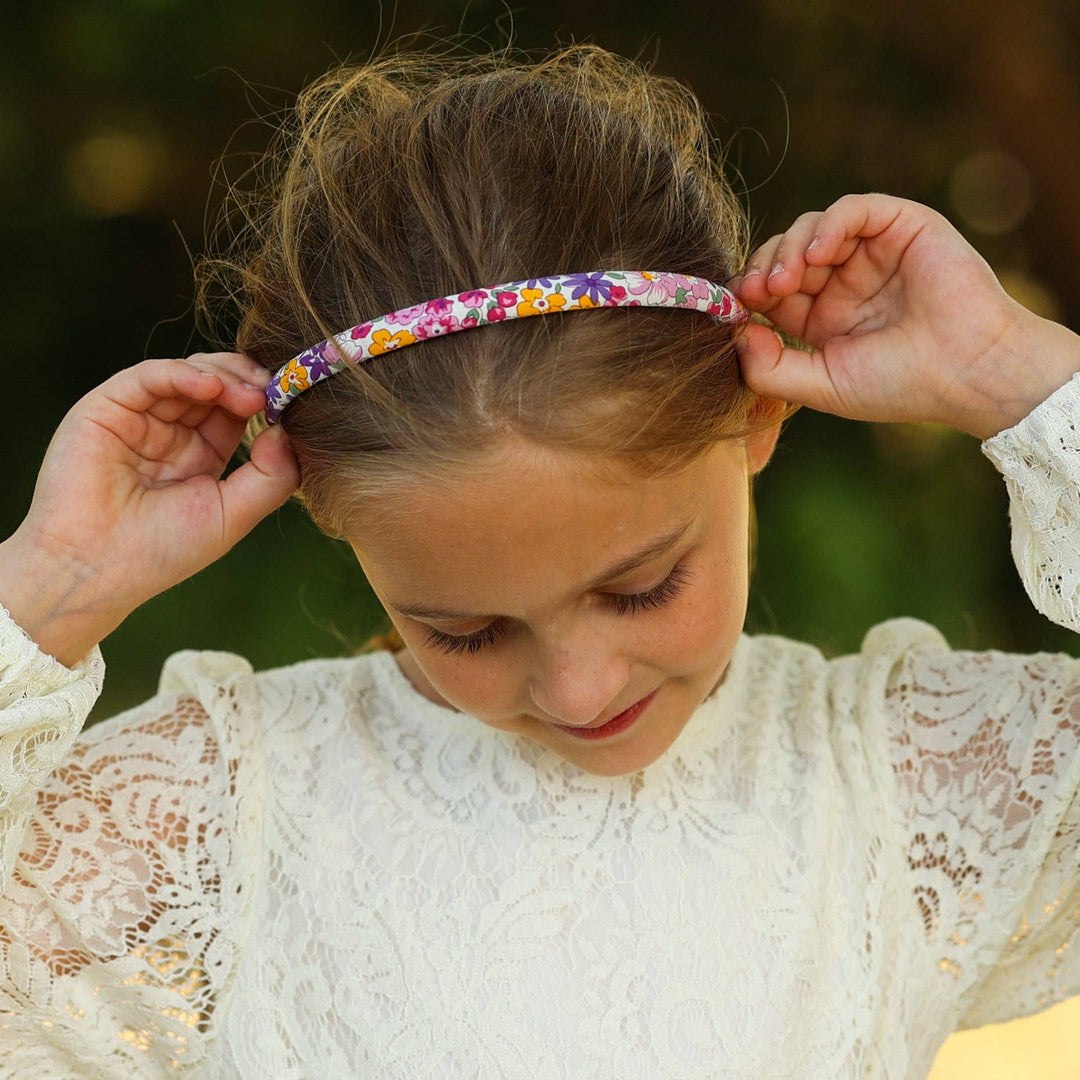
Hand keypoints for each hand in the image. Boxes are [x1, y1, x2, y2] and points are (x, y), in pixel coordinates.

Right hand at [11, 353, 298, 626]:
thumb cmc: (162, 550)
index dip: (264, 402)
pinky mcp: (107, 408)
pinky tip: (211, 386)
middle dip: (249, 382)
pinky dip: (182, 374)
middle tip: (274, 391)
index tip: (291, 403)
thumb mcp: (233, 515)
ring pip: (187, 373)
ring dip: (225, 376)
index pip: (236, 411)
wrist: (96, 568)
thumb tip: (287, 432)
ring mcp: (139, 418)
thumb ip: (271, 476)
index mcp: (200, 455)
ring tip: (250, 394)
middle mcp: (170, 432)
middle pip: (216, 384)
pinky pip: (148, 377)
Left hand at [730, 193, 1079, 438]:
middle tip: (756, 291)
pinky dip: (830, 224)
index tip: (735, 307)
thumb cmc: (899, 386)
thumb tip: (735, 332)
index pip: (770, 292)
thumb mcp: (821, 385)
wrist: (968, 373)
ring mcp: (871, 252)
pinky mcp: (901, 226)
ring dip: (790, 249)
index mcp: (822, 317)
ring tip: (786, 279)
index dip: (748, 294)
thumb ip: (769, 368)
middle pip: (784, 256)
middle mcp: (843, 281)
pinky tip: (819, 254)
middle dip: (763, 270)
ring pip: (812, 229)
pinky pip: (854, 209)